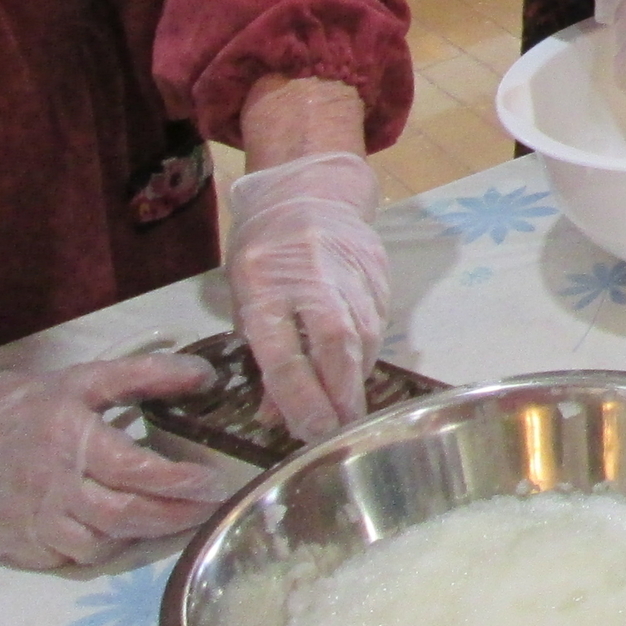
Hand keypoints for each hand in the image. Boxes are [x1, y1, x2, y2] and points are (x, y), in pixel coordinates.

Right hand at [0, 357, 233, 569]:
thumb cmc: (35, 407)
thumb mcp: (89, 378)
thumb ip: (149, 373)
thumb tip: (207, 374)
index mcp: (68, 438)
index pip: (134, 471)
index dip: (179, 482)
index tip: (213, 483)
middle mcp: (49, 484)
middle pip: (123, 514)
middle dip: (175, 516)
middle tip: (210, 508)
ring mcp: (31, 521)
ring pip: (100, 544)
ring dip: (143, 535)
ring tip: (175, 518)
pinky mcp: (20, 547)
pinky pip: (72, 558)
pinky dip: (105, 547)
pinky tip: (127, 530)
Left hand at [225, 147, 389, 442]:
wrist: (310, 191)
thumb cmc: (265, 251)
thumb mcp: (246, 299)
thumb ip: (262, 354)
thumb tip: (277, 416)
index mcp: (263, 285)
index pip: (283, 352)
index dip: (299, 399)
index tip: (311, 434)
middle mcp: (310, 276)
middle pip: (335, 344)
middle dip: (341, 394)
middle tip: (342, 433)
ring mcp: (350, 269)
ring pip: (363, 335)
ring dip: (356, 378)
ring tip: (350, 412)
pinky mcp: (378, 268)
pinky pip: (377, 321)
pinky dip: (368, 352)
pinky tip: (359, 370)